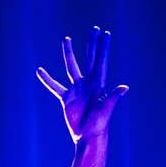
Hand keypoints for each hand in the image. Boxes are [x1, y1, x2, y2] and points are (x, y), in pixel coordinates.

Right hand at [36, 27, 130, 141]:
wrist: (87, 137)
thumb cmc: (99, 125)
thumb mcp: (106, 110)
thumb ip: (113, 97)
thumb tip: (125, 87)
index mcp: (98, 84)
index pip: (101, 61)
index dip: (103, 47)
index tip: (105, 33)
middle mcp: (88, 83)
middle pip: (89, 58)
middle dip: (92, 44)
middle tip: (94, 29)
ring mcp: (77, 90)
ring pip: (71, 67)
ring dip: (69, 53)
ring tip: (66, 39)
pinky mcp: (67, 99)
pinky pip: (55, 86)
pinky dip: (47, 79)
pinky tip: (40, 71)